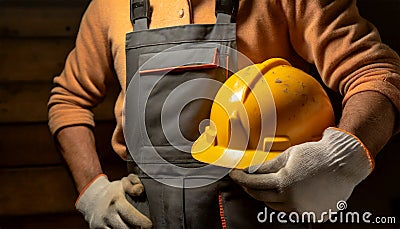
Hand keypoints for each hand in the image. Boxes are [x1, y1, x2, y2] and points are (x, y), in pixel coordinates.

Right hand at [75, 174, 151, 228]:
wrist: (91, 197)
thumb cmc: (112, 191)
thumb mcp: (124, 183)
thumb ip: (134, 184)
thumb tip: (140, 190)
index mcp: (116, 201)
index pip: (130, 214)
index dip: (141, 221)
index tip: (149, 224)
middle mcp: (108, 213)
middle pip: (125, 228)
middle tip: (144, 228)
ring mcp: (102, 223)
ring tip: (135, 227)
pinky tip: (126, 227)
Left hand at [230, 128, 373, 219]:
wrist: (344, 163)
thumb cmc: (316, 155)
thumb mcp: (288, 156)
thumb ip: (267, 165)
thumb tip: (251, 169)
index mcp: (285, 183)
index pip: (254, 183)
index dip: (241, 179)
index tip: (235, 174)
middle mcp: (293, 199)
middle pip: (262, 197)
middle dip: (250, 189)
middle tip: (245, 181)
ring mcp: (303, 209)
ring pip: (276, 205)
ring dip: (268, 196)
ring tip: (267, 185)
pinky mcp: (313, 214)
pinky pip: (293, 210)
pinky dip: (286, 202)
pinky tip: (288, 191)